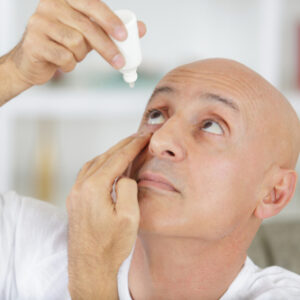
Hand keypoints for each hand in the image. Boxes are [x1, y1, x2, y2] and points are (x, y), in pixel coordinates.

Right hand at [6, 0, 145, 86]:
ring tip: (73, 55)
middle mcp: (50, 5)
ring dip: (80, 56)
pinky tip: (62, 62)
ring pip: (76, 44)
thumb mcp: (88, 34)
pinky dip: (69, 65)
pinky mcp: (34, 42)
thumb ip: (110, 30)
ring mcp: (39, 22)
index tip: (124, 36)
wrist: (34, 60)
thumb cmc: (63, 44)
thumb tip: (141, 29)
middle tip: (119, 62)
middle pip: (87, 27)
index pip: (92, 5)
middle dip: (107, 48)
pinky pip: (64, 57)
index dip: (109, 21)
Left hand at [67, 133, 150, 298]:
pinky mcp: (74, 200)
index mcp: (94, 188)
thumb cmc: (111, 247)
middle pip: (105, 157)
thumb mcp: (129, 218)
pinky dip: (101, 163)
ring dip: (111, 153)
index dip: (134, 145)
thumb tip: (125, 175)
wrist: (90, 269)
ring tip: (126, 147)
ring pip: (95, 163)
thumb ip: (128, 188)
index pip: (118, 158)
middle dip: (124, 144)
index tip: (145, 136)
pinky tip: (108, 164)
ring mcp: (75, 193)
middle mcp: (80, 186)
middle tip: (138, 136)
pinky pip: (87, 173)